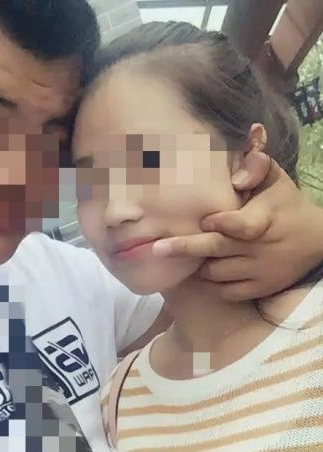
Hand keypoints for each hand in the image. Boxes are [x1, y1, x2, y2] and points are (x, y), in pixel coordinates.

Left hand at [151, 154, 322, 301]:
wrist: (318, 243)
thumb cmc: (286, 206)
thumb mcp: (277, 180)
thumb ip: (257, 164)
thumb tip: (246, 148)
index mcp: (265, 219)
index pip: (240, 225)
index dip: (221, 224)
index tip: (205, 219)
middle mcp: (260, 248)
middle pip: (215, 250)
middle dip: (184, 248)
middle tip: (156, 248)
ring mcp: (258, 272)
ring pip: (214, 273)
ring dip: (201, 264)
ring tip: (198, 252)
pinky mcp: (257, 290)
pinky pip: (224, 292)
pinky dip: (213, 283)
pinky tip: (210, 269)